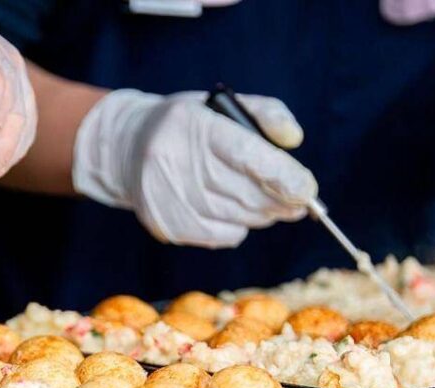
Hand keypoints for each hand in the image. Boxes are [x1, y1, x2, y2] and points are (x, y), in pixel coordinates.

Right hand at [72, 89, 317, 246]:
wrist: (126, 149)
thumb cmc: (187, 126)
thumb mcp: (223, 105)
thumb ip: (267, 115)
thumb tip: (294, 141)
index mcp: (193, 126)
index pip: (247, 156)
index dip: (283, 177)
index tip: (308, 190)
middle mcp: (175, 162)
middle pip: (246, 194)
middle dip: (281, 201)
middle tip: (300, 202)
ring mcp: (167, 198)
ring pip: (238, 218)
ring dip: (262, 215)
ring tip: (269, 205)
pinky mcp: (165, 224)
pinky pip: (220, 236)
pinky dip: (238, 228)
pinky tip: (233, 212)